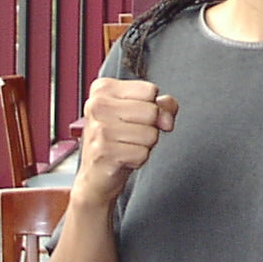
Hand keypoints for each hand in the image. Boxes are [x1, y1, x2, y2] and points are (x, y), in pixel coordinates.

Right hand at [75, 77, 177, 204]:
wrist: (96, 173)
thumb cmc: (117, 139)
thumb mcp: (139, 113)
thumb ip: (163, 106)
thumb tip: (167, 120)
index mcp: (104, 89)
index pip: (150, 90)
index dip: (152, 106)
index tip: (136, 116)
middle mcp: (98, 105)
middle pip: (152, 111)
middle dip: (149, 127)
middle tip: (130, 133)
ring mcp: (99, 129)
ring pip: (150, 133)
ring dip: (145, 144)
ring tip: (127, 145)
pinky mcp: (104, 151)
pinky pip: (143, 153)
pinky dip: (139, 159)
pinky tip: (124, 157)